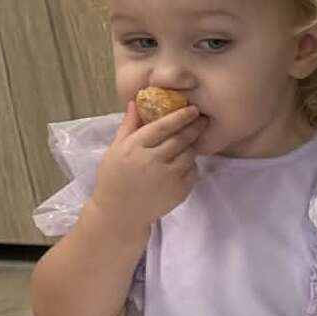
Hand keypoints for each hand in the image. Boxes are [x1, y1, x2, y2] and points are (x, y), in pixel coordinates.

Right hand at [90, 99, 202, 234]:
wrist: (120, 213)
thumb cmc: (114, 178)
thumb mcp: (115, 149)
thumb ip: (128, 126)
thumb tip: (135, 102)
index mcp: (135, 147)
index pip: (163, 126)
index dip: (180, 116)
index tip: (192, 109)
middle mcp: (153, 160)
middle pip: (180, 138)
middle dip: (193, 127)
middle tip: (202, 119)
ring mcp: (168, 177)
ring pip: (189, 154)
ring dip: (191, 146)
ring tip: (191, 141)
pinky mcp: (179, 191)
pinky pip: (192, 171)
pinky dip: (191, 164)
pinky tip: (184, 162)